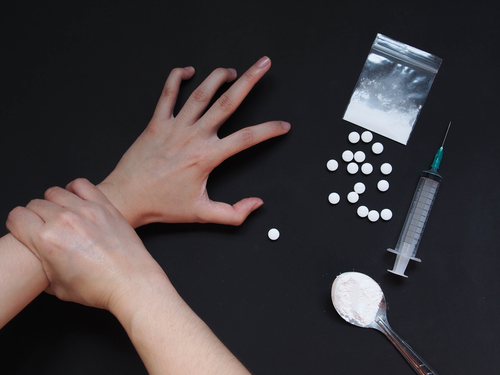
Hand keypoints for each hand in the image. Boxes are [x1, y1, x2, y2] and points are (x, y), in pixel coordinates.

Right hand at [6, 178, 250, 373]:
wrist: (138, 284)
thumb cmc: (103, 292)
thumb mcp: (63, 287)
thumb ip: (47, 271)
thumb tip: (41, 266)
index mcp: (51, 238)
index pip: (17, 215)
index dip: (20, 223)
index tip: (26, 228)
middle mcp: (69, 218)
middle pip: (37, 200)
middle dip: (40, 212)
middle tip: (50, 225)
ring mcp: (91, 208)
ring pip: (59, 189)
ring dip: (59, 200)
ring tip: (68, 214)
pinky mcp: (110, 205)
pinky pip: (85, 184)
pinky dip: (81, 190)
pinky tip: (86, 201)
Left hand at [98, 56, 289, 227]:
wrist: (127, 198)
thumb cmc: (162, 206)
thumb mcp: (202, 214)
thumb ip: (233, 213)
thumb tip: (257, 204)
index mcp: (207, 157)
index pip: (247, 138)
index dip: (269, 130)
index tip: (283, 125)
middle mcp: (193, 137)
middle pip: (227, 103)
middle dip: (249, 81)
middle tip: (263, 65)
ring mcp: (174, 127)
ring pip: (200, 93)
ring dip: (218, 77)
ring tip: (232, 71)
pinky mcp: (156, 123)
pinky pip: (167, 94)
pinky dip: (176, 78)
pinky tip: (187, 71)